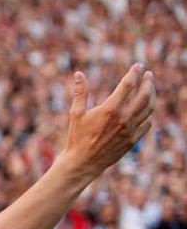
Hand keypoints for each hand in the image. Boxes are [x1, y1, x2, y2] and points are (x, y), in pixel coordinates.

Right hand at [60, 64, 154, 180]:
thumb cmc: (77, 136)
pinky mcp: (133, 140)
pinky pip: (147, 123)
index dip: (134, 73)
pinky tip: (146, 108)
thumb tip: (79, 74)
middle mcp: (123, 118)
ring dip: (152, 95)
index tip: (138, 65)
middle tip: (149, 75)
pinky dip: (149, 113)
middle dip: (148, 82)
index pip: (128, 85)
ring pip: (149, 108)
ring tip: (150, 88)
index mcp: (109, 109)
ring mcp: (130, 130)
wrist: (83, 162)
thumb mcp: (76, 113)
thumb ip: (81, 92)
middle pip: (144, 95)